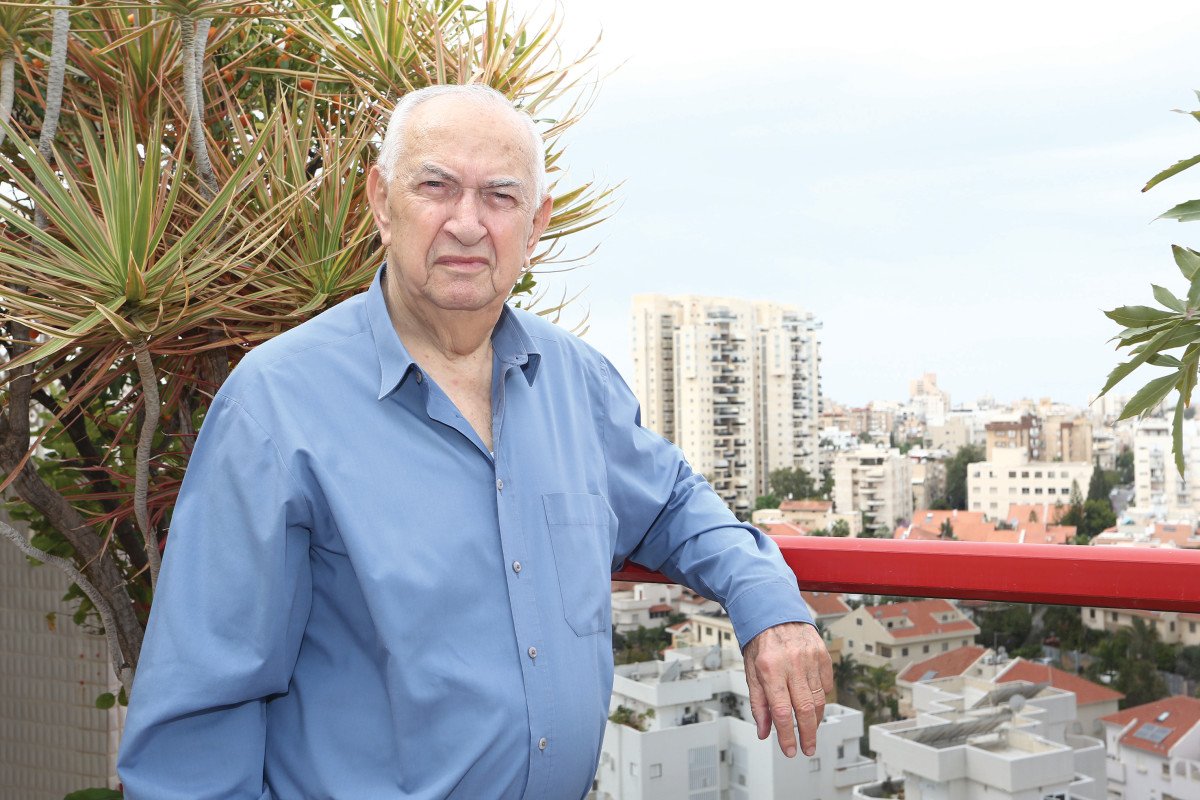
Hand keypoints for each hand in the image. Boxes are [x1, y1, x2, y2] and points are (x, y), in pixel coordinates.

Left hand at [742, 621, 833, 757]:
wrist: (774, 613)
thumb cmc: (760, 642)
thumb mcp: (751, 672)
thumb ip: (759, 703)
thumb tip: (764, 731)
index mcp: (770, 668)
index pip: (782, 711)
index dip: (786, 735)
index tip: (790, 750)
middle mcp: (792, 663)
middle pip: (805, 709)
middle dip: (808, 734)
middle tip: (807, 748)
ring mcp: (810, 658)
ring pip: (818, 699)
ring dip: (815, 719)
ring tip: (810, 729)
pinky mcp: (822, 655)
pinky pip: (826, 684)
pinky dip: (821, 697)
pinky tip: (814, 703)